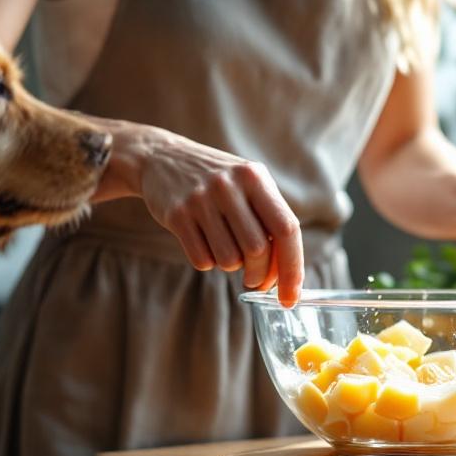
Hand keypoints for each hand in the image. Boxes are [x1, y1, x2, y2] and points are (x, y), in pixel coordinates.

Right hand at [92, 119, 303, 305]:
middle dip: (259, 274)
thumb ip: (270, 222)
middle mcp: (229, 186)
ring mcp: (200, 199)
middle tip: (254, 279)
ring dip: (231, 266)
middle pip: (258, 250)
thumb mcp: (249, 186)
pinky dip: (207, 262)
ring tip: (225, 247)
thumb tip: (284, 276)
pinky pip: (202, 260)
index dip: (292, 268)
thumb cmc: (218, 182)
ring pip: (229, 260)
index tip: (290, 297)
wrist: (163, 158)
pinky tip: (203, 242)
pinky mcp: (177, 214)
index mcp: (255, 178)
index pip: (286, 229)